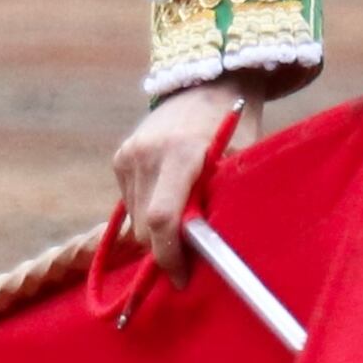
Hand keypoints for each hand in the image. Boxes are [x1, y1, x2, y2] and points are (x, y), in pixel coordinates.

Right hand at [112, 80, 268, 274]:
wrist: (207, 83)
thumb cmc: (235, 126)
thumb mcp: (241, 161)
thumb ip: (223, 201)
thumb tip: (214, 251)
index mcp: (182, 154)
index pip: (163, 219)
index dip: (170, 257)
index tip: (183, 279)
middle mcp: (148, 154)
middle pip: (145, 226)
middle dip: (165, 250)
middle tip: (190, 260)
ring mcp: (129, 154)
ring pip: (135, 219)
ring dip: (156, 233)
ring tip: (184, 225)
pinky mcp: (120, 156)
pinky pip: (130, 202)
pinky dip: (148, 211)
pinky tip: (171, 198)